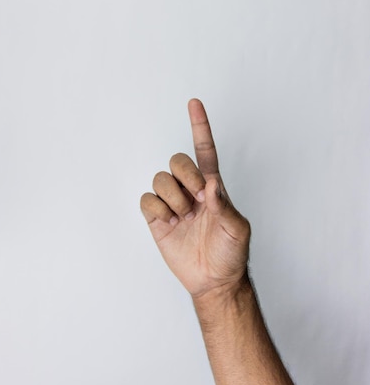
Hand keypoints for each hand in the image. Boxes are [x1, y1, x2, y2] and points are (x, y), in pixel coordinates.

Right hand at [140, 99, 250, 299]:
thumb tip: (211, 183)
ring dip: (172, 197)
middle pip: (177, 160)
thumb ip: (224, 205)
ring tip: (183, 217)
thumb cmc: (230, 253)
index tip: (194, 103)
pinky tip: (170, 223)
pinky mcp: (157, 219)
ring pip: (160, 179)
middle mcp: (190, 190)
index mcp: (212, 187)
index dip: (199, 126)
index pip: (205, 150)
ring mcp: (172, 203)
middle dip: (185, 176)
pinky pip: (147, 200)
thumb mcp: (237, 229)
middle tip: (196, 199)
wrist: (213, 280)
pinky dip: (158, 210)